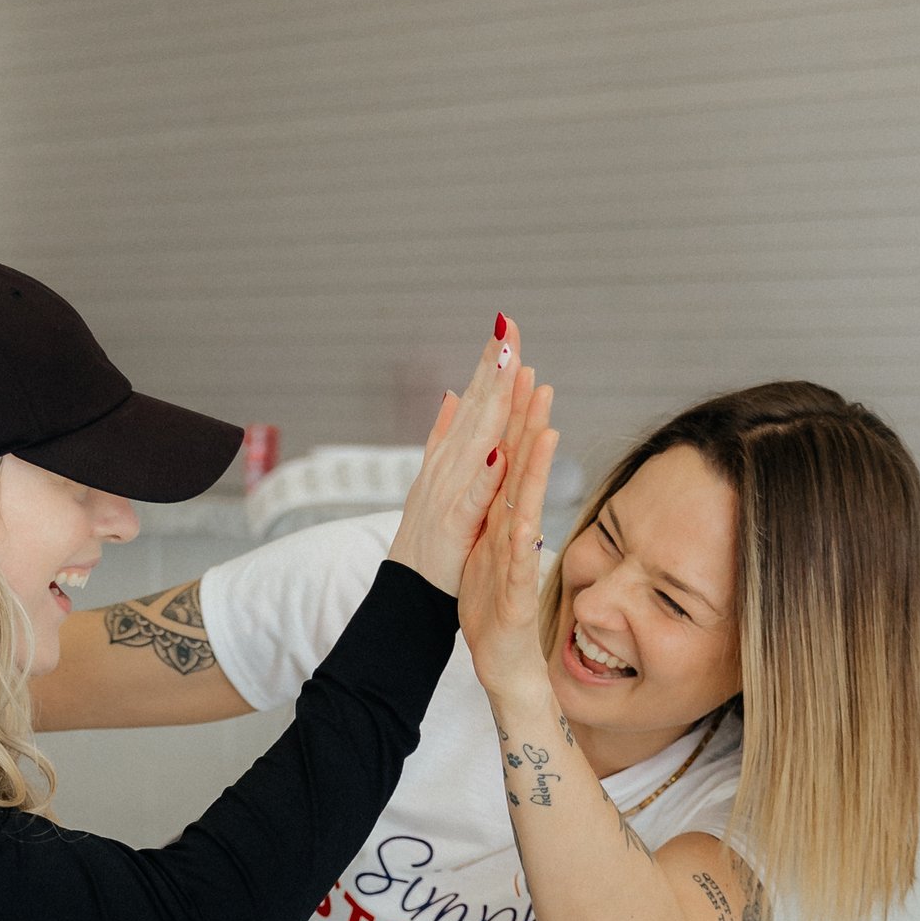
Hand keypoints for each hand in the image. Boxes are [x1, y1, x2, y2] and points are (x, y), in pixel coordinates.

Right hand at [387, 319, 547, 599]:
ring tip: (511, 370)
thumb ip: (445, 436)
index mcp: (450, 457)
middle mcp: (447, 467)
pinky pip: (474, 498)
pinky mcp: (455, 526)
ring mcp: (449, 493)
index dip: (490, 364)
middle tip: (509, 326)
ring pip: (477, 442)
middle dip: (492, 367)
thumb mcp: (438, 481)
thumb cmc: (429, 541)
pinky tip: (499, 452)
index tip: (506, 326)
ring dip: (493, 406)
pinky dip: (485, 475)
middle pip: (476, 410)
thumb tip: (452, 394)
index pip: (474, 402)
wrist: (408, 594)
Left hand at [457, 381, 562, 711]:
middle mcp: (518, 532)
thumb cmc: (497, 603)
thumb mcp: (489, 542)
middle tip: (539, 378)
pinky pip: (520, 565)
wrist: (504, 659)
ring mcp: (519, 562)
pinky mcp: (516, 594)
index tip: (515, 370)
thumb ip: (494, 502)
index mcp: (504, 517)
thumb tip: (495, 460)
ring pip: (528, 508)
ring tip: (545, 429)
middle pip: (525, 473)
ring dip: (537, 471)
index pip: (509, 458)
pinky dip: (522, 541)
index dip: (512, 415)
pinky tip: (526, 518)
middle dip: (531, 425)